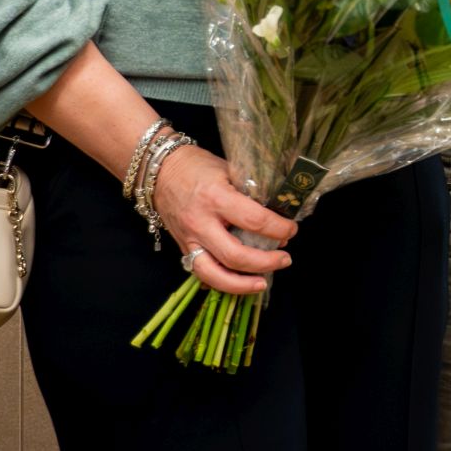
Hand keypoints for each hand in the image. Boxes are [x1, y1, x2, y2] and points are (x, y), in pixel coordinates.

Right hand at [153, 145, 296, 296]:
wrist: (159, 171)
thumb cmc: (198, 167)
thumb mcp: (230, 171)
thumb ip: (252, 193)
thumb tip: (278, 215)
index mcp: (216, 197)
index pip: (254, 221)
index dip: (278, 229)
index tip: (291, 230)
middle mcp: (200, 222)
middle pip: (235, 255)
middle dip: (265, 262)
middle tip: (285, 259)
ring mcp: (188, 239)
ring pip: (213, 274)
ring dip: (241, 284)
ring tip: (263, 283)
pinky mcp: (182, 248)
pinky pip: (202, 273)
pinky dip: (222, 282)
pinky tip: (240, 282)